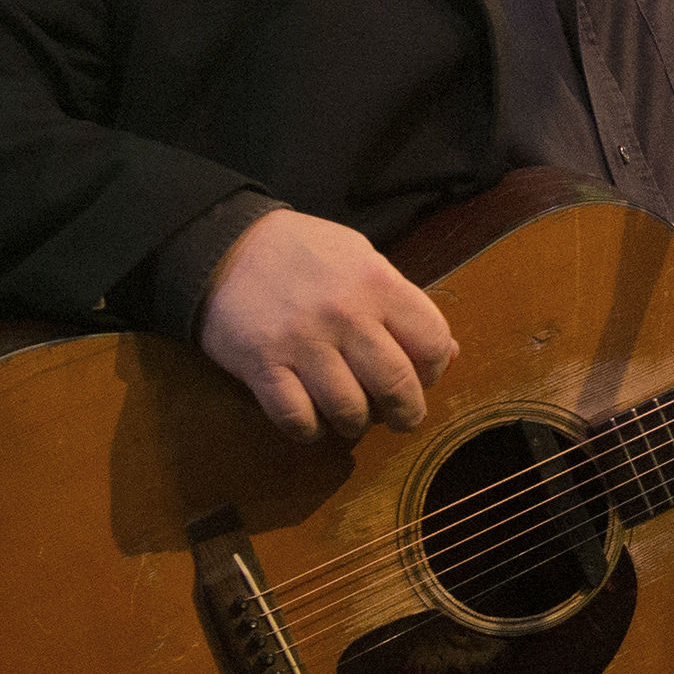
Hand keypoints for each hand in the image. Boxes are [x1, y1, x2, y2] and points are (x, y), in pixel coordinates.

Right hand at [198, 209, 456, 442]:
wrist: (226, 244)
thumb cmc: (304, 253)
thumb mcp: (364, 260)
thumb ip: (405, 305)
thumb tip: (447, 354)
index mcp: (378, 283)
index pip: (430, 342)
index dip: (434, 369)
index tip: (423, 377)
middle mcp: (346, 314)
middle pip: (395, 385)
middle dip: (407, 413)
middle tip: (401, 418)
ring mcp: (302, 342)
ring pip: (349, 410)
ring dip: (356, 424)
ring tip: (352, 417)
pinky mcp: (261, 365)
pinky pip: (297, 418)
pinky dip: (310, 429)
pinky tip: (312, 417)